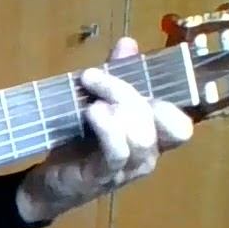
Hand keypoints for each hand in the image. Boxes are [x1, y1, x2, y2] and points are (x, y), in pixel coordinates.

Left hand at [16, 37, 194, 222]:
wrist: (48, 184)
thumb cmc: (78, 144)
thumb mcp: (98, 105)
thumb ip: (116, 77)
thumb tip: (128, 43)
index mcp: (152, 138)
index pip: (180, 122)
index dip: (168, 97)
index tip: (136, 75)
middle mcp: (147, 155)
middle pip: (161, 121)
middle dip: (128, 92)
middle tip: (93, 77)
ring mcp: (127, 169)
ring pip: (142, 136)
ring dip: (117, 108)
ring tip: (90, 99)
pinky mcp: (102, 176)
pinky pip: (117, 152)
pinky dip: (108, 128)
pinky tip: (92, 112)